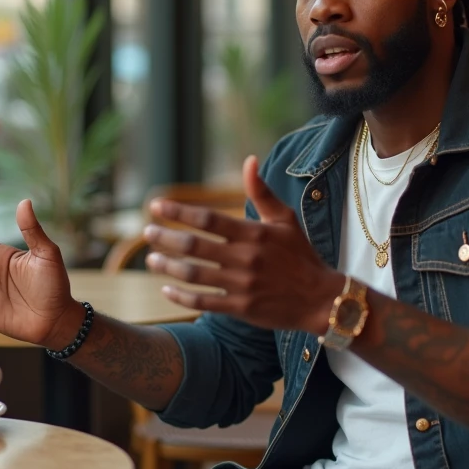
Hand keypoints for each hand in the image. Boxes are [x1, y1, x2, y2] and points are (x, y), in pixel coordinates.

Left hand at [143, 156, 345, 334]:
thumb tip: (249, 160)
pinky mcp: (241, 308)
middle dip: (166, 237)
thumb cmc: (301, 255)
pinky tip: (166, 289)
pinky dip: (181, 297)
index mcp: (253, 234)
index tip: (156, 206)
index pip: (207, 219)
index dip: (178, 211)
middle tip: (146, 232)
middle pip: (195, 246)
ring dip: (168, 266)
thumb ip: (261, 192)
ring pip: (194, 274)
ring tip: (150, 259)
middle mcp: (245, 259)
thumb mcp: (285, 220)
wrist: (321, 299)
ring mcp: (242, 285)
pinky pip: (203, 303)